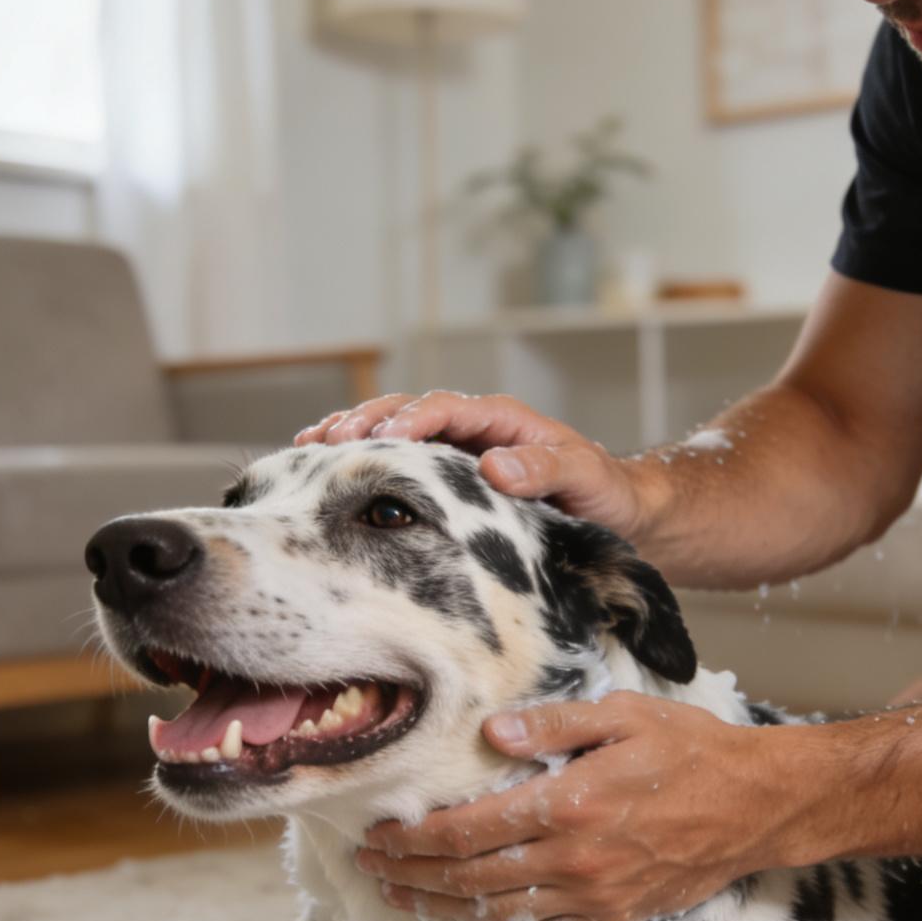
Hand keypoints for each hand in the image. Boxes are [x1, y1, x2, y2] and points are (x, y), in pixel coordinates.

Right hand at [294, 391, 651, 536]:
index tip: (387, 436)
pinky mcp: (441, 478)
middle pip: (408, 410)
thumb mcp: (583, 478)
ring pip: (392, 431)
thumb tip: (495, 466)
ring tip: (311, 446)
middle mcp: (470, 429)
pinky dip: (362, 462)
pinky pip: (396, 462)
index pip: (449, 409)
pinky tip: (325, 470)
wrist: (610, 511)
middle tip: (332, 440)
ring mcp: (451, 451)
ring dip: (353, 435)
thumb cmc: (600, 491)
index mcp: (501, 421)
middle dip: (368, 421)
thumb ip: (545, 471)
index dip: (415, 418)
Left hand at [353, 692, 792, 920]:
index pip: (469, 829)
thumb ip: (553, 724)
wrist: (757, 804)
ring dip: (441, 907)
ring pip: (498, 912)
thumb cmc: (691, 749)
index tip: (381, 833)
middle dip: (413, 874)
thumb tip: (491, 733)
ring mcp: (594, 894)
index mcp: (569, 803)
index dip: (416, 836)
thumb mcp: (623, 713)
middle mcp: (575, 857)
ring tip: (401, 896)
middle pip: (471, 876)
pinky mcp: (613, 915)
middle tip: (372, 867)